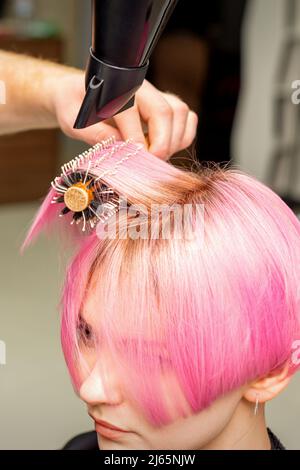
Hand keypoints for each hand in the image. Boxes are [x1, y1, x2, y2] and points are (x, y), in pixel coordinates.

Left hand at [52, 73, 197, 159]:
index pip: (133, 113)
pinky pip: (188, 119)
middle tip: (150, 165)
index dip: (136, 141)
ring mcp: (158, 94)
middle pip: (165, 111)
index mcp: (116, 87)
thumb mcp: (73, 120)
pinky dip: (183, 137)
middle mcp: (142, 87)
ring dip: (174, 141)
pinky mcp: (168, 105)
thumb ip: (93, 133)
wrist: (81, 93)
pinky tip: (167, 148)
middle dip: (161, 143)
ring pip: (180, 114)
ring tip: (155, 157)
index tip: (134, 162)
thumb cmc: (76, 106)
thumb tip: (118, 147)